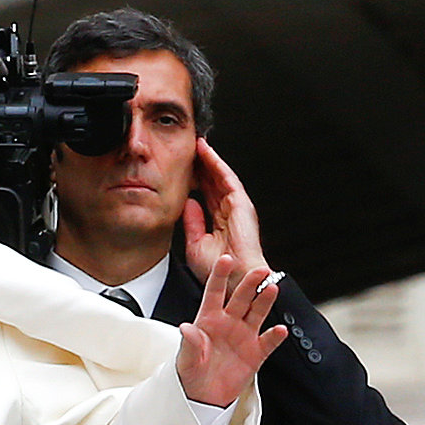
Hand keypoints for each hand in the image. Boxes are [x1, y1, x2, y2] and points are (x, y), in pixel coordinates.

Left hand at [174, 244, 287, 412]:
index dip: (219, 275)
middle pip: (241, 297)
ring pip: (257, 313)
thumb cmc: (191, 374)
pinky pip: (268, 342)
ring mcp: (244, 336)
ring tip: (272, 289)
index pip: (214, 292)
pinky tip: (280, 330)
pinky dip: (275, 336)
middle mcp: (229, 322)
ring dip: (265, 301)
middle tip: (259, 270)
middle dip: (250, 283)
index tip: (226, 259)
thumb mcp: (185, 360)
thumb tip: (186, 328)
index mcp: (208, 319)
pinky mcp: (256, 353)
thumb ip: (189, 343)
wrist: (203, 398)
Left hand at [180, 140, 269, 290]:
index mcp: (220, 222)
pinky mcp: (241, 203)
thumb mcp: (195, 245)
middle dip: (202, 165)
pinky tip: (206, 152)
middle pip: (214, 182)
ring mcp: (237, 206)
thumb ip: (192, 223)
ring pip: (220, 176)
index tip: (183, 167)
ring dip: (209, 160)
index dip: (196, 179)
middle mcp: (230, 211)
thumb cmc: (218, 270)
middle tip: (188, 149)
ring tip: (197, 144)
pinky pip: (227, 178)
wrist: (233, 280)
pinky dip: (217, 164)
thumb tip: (188, 202)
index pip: (207, 194)